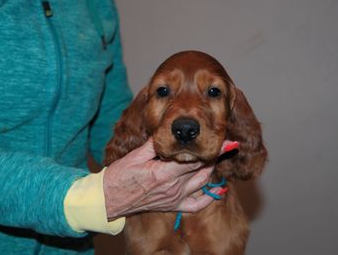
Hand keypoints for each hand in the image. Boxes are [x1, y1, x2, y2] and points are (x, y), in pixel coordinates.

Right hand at [103, 138, 236, 219]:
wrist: (110, 199)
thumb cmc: (120, 177)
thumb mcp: (135, 156)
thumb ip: (154, 145)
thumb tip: (168, 131)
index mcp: (165, 173)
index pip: (195, 159)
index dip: (212, 150)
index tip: (227, 142)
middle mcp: (173, 187)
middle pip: (201, 169)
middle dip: (215, 157)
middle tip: (227, 146)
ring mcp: (174, 198)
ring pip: (201, 184)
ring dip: (211, 171)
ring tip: (218, 158)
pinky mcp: (172, 206)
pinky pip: (195, 205)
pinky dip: (208, 198)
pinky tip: (216, 191)